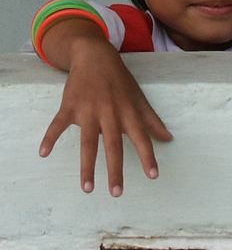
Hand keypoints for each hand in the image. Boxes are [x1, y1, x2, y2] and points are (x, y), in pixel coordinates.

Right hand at [39, 38, 171, 195]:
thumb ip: (152, 121)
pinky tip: (44, 153)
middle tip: (117, 193)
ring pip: (87, 142)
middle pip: (113, 146)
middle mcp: (110, 113)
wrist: (95, 57)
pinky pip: (58, 124)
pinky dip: (50, 138)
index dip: (148, 156)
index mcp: (128, 112)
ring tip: (87, 188)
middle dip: (115, 170)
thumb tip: (169, 139)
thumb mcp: (139, 99)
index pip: (141, 138)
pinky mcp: (69, 106)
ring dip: (87, 166)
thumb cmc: (120, 82)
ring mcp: (89, 110)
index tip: (153, 176)